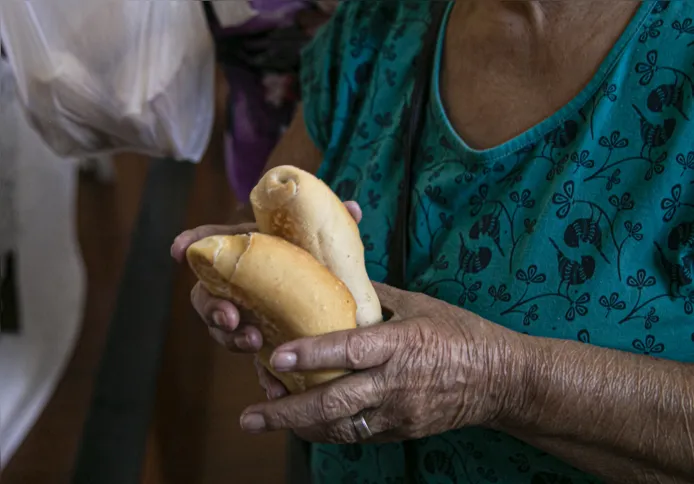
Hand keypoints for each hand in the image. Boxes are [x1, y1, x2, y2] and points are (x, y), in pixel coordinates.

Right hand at [170, 201, 363, 399]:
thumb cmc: (321, 262)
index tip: (179, 250)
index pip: (213, 244)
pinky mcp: (266, 345)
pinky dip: (263, 376)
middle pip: (206, 293)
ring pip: (223, 330)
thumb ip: (335, 224)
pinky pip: (253, 363)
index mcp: (250, 252)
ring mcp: (248, 316)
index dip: (193, 244)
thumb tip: (355, 208)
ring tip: (253, 341)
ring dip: (231, 338)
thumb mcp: (326, 241)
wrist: (335, 297)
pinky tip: (275, 388)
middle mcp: (239, 284)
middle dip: (210, 306)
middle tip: (230, 316)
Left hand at [238, 284, 527, 443]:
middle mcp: (397, 383)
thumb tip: (337, 280)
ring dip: (300, 427)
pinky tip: (304, 424)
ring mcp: (399, 413)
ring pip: (341, 428)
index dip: (312, 355)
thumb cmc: (460, 333)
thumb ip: (375, 296)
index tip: (275, 358)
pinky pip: (359, 435)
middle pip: (335, 403)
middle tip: (250, 416)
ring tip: (266, 420)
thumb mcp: (420, 304)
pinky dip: (327, 431)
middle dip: (287, 413)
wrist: (501, 379)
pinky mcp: (402, 432)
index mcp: (402, 343)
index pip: (351, 350)